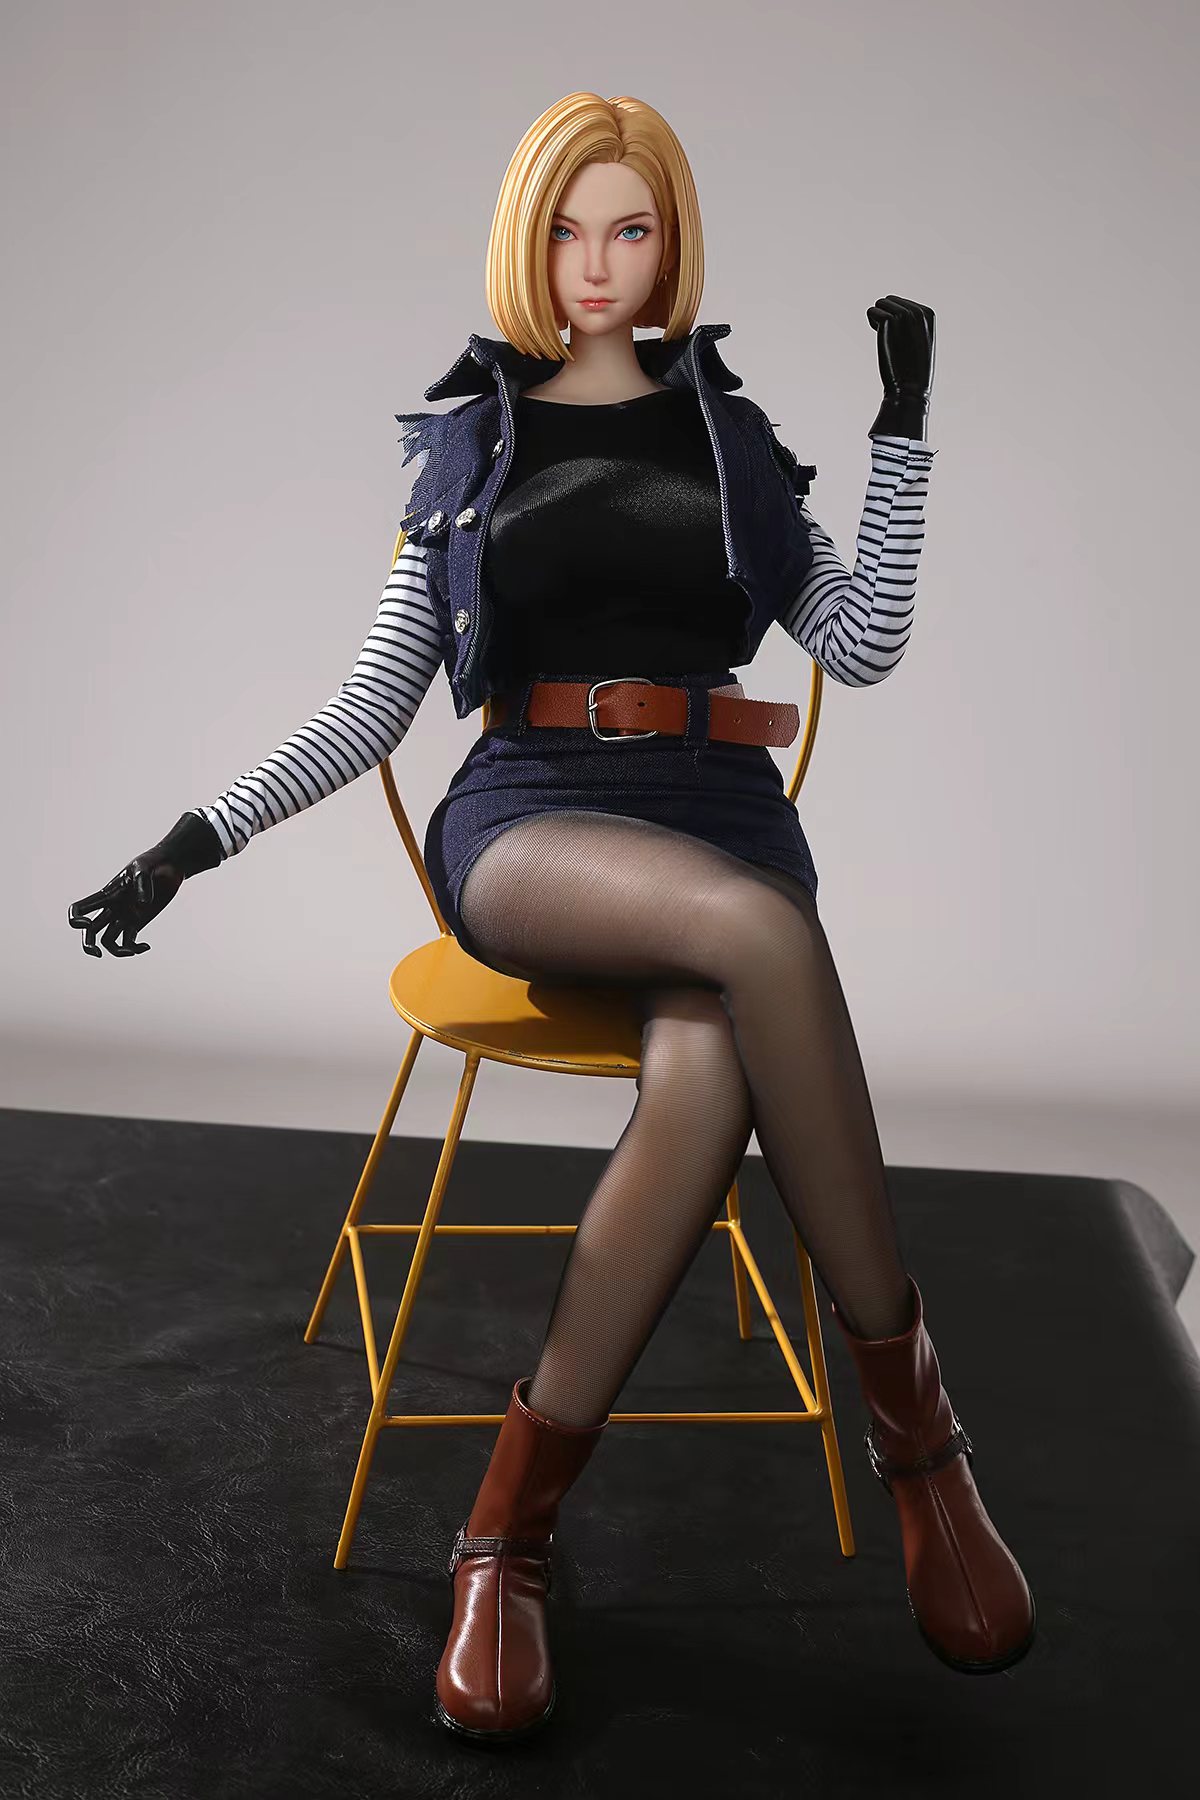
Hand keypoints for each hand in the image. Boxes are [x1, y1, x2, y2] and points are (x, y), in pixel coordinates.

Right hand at [68, 810, 222, 957]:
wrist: (171, 865)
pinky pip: (130, 942)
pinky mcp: (138, 922)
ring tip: (132, 951)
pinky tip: (146, 946)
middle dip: (88, 945)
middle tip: (97, 953)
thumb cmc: (154, 862)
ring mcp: (124, 917)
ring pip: (109, 941)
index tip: (86, 923)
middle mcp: (112, 908)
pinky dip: (135, 949)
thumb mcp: (145, 867)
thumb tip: (142, 905)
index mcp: (107, 894)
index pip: (80, 908)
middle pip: (91, 932)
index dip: (76, 919)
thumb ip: (142, 883)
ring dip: (117, 951)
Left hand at [867, 294, 935, 439]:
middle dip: (886, 316)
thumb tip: (892, 305)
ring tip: (888, 339)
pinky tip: (881, 338)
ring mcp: (903, 314)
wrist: (910, 387)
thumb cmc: (913, 369)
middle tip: (892, 339)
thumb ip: (912, 322)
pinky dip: (872, 323)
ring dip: (878, 320)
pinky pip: (871, 312)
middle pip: (889, 300)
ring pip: (879, 304)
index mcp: (928, 313)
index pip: (901, 302)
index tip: (902, 338)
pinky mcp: (888, 320)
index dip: (896, 319)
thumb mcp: (919, 340)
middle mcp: (917, 310)